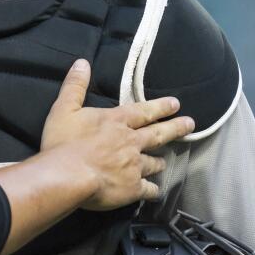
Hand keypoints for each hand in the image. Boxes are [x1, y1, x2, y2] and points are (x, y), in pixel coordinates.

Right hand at [40, 59, 193, 209]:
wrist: (67, 175)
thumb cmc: (63, 142)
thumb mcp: (64, 108)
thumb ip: (75, 86)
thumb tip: (83, 62)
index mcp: (116, 122)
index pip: (142, 111)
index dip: (160, 107)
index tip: (176, 104)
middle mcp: (131, 142)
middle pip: (158, 134)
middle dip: (176, 128)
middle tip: (190, 125)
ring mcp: (134, 166)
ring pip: (153, 163)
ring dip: (159, 161)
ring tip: (164, 162)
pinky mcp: (133, 188)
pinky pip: (148, 190)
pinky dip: (153, 190)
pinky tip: (155, 192)